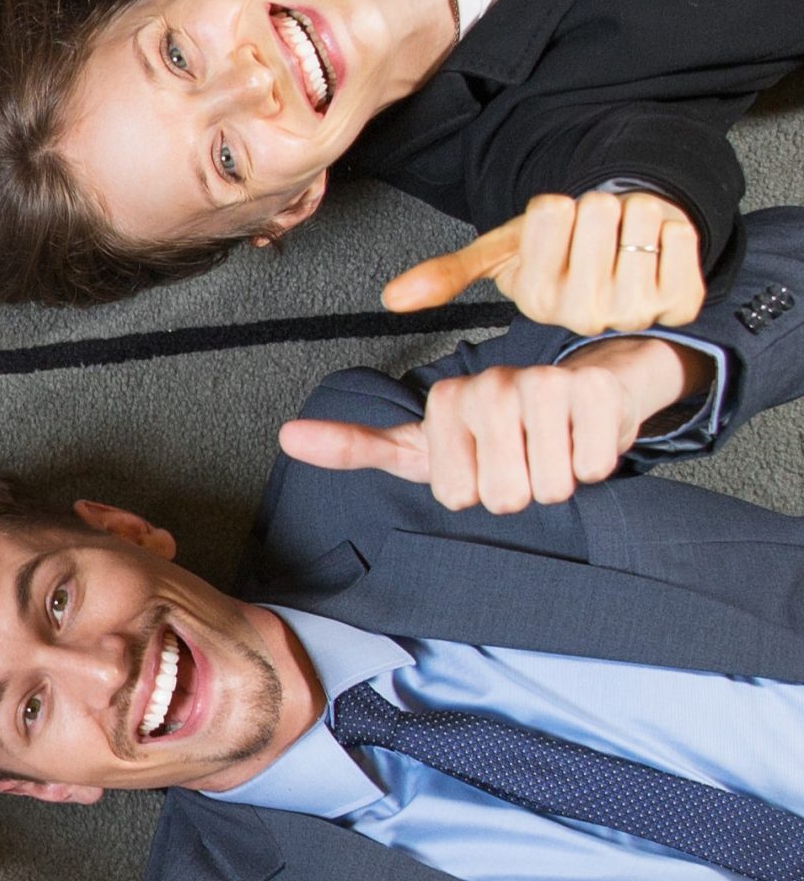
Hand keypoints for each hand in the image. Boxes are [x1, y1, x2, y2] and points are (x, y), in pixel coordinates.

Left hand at [277, 337, 704, 511]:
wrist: (587, 389)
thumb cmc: (497, 430)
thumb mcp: (422, 443)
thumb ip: (356, 446)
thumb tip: (285, 438)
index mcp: (445, 400)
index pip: (457, 497)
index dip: (475, 491)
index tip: (480, 460)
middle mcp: (489, 385)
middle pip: (503, 497)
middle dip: (520, 491)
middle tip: (523, 457)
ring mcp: (543, 383)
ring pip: (549, 487)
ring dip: (557, 479)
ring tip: (553, 446)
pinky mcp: (594, 391)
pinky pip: (592, 467)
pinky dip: (594, 464)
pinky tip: (585, 436)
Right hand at [382, 189, 707, 335]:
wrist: (624, 258)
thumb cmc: (563, 252)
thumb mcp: (504, 252)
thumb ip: (449, 273)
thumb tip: (391, 299)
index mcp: (535, 300)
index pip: (551, 210)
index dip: (558, 208)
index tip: (560, 231)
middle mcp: (581, 316)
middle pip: (596, 210)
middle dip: (598, 208)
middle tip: (596, 235)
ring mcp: (634, 312)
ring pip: (639, 218)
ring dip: (636, 215)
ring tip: (624, 241)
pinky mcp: (679, 304)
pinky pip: (680, 235)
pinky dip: (673, 229)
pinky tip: (656, 252)